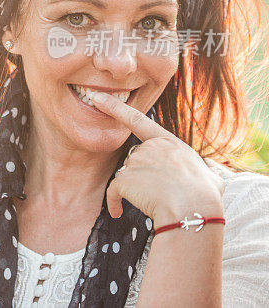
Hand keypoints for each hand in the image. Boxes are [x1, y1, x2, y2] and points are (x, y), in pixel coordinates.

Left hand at [89, 91, 224, 223]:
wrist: (193, 210)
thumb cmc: (206, 197)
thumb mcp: (211, 178)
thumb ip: (205, 171)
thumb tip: (210, 174)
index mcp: (169, 143)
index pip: (138, 120)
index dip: (116, 108)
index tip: (97, 98)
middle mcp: (150, 148)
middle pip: (136, 160)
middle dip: (144, 176)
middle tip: (163, 192)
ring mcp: (136, 162)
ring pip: (127, 176)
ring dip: (136, 189)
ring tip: (156, 202)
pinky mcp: (124, 179)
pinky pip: (113, 192)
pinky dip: (114, 202)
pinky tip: (117, 212)